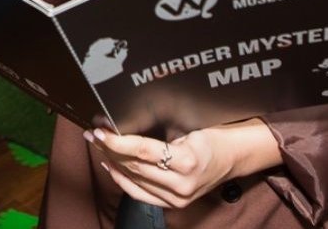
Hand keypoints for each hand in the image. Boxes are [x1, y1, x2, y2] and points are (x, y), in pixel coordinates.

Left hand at [85, 119, 280, 208]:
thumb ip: (159, 132)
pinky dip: (121, 179)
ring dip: (112, 161)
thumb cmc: (212, 138)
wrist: (233, 159)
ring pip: (133, 179)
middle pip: (134, 166)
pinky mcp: (173, 204)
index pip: (142, 152)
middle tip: (93, 133)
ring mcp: (176, 198)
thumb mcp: (189, 129)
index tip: (101, 130)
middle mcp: (181, 184)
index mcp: (187, 161)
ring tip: (98, 144)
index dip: (118, 141)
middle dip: (110, 148)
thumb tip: (124, 123)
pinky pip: (139, 193)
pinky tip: (110, 165)